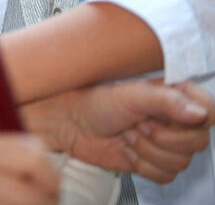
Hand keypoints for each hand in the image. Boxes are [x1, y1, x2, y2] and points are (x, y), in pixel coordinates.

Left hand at [26, 79, 214, 183]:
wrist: (71, 123)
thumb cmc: (95, 101)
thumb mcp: (131, 95)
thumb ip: (167, 101)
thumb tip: (198, 114)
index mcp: (176, 96)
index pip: (210, 112)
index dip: (192, 120)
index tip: (164, 116)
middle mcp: (175, 119)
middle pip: (198, 143)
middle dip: (161, 137)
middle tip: (137, 124)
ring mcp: (165, 142)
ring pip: (181, 162)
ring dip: (148, 150)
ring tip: (128, 134)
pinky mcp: (154, 161)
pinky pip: (166, 176)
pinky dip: (143, 166)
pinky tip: (127, 150)